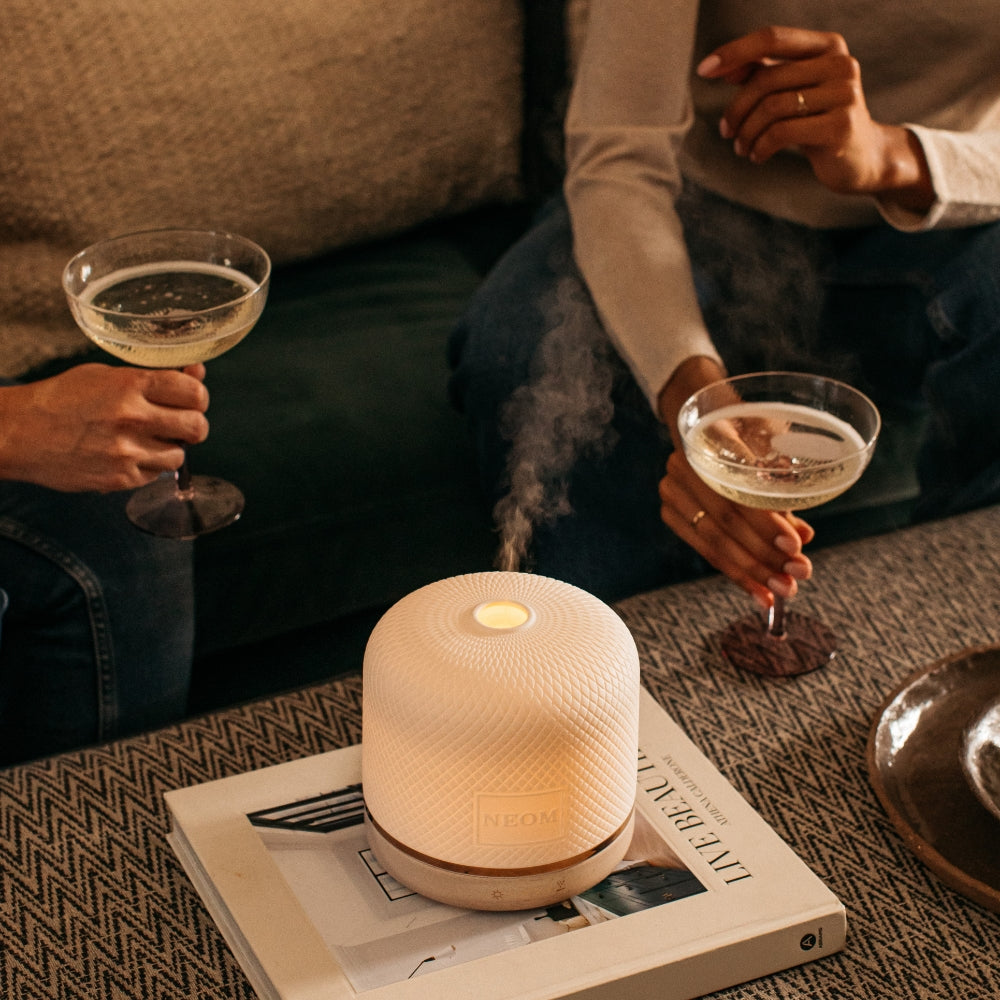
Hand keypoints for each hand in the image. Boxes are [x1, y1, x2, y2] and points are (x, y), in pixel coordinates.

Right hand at [0, 363, 209, 492]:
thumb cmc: (62, 399)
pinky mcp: (119, 479)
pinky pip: (155, 474)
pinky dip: (148, 466)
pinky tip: (126, 455)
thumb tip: (197, 373)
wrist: (18, 433)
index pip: (194, 392)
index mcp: (130, 385)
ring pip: (180, 455)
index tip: (190, 400)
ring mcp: (126, 452)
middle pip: (197, 427)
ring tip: (145, 440)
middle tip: (180, 424)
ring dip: (170, 448)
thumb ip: (153, 378)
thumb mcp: (105, 375)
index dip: (197, 397)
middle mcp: (132, 418)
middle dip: (193, 426)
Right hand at [657, 357, 812, 609]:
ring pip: (713, 542)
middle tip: (797, 576)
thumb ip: (782, 490)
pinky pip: (705, 550)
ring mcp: (672, 493)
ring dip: (752, 571)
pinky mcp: (672, 515)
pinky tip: (757, 589)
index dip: (764, 523)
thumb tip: (804, 536)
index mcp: (706, 442)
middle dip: (763, 556)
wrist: (708, 417)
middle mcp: (680, 468)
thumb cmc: (747, 428)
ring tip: (782, 591)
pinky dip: (734, 572)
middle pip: (724, 522)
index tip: (795, 546)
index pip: (735, 490)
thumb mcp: (771, 444)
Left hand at [697, 26, 933, 212]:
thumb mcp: (792, 92)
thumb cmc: (818, 121)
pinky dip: (760, 146)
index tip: (703, 71)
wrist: (861, 159)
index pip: (772, 38)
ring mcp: (845, 94)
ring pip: (772, 107)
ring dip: (746, 132)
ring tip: (741, 148)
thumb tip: (723, 68)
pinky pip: (782, 132)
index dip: (735, 51)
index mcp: (827, 45)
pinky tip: (757, 156)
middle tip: (726, 131)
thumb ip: (762, 74)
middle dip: (737, 109)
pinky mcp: (841, 126)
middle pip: (767, 80)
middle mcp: (840, 63)